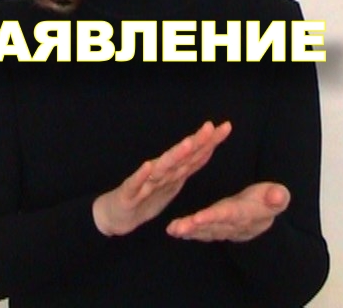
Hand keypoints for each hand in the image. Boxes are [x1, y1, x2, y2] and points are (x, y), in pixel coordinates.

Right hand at [93, 121, 231, 236]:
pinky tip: (147, 167)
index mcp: (173, 171)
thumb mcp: (173, 183)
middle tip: (210, 127)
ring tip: (187, 144)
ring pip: (161, 167)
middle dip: (196, 142)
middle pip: (182, 156)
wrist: (115, 215)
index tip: (226, 127)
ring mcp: (144, 181)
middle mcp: (160, 172)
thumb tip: (207, 148)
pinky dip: (141, 175)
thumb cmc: (145, 197)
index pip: (195, 154)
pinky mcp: (129, 194)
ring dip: (174, 156)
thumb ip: (188, 166)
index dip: (210, 142)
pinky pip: (136, 184)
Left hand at [166, 182, 289, 241]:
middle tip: (178, 227)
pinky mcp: (213, 229)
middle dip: (195, 227)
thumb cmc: (267, 199)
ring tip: (172, 229)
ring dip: (187, 230)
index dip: (216, 217)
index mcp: (248, 214)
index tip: (200, 217)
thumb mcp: (276, 195)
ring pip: (203, 230)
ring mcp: (222, 229)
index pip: (231, 215)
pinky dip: (186, 231)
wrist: (263, 215)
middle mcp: (232, 225)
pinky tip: (173, 230)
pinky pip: (199, 231)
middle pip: (212, 226)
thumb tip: (279, 196)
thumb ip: (276, 197)